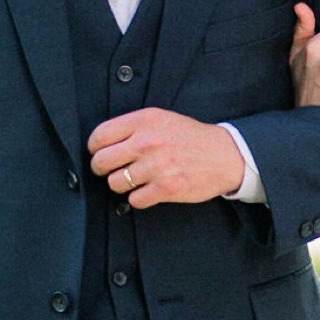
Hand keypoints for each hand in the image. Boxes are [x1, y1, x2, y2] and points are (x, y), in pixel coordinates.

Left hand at [88, 107, 246, 206]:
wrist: (225, 154)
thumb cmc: (190, 137)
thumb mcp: (162, 119)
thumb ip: (132, 127)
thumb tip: (100, 144)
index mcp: (145, 120)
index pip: (99, 136)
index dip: (94, 148)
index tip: (99, 153)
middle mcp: (148, 142)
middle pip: (101, 162)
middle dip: (102, 169)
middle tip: (112, 170)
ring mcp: (157, 167)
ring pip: (115, 183)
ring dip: (122, 184)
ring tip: (135, 180)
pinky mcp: (166, 189)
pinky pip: (134, 200)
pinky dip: (139, 198)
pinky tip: (149, 190)